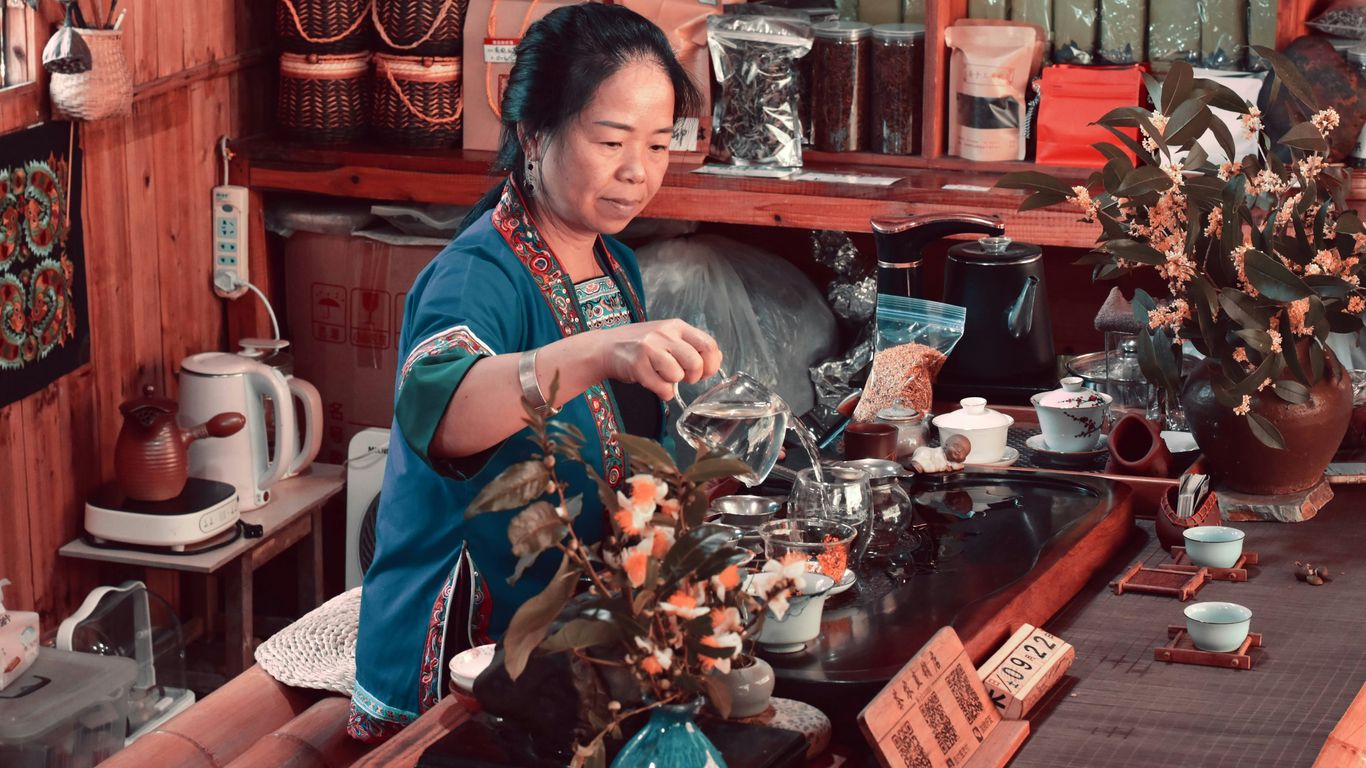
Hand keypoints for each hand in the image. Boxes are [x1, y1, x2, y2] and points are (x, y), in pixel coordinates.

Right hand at [595, 319, 722, 400]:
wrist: (606, 347)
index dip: (711, 363)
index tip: (705, 371)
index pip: (708, 345)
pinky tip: (655, 384)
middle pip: (696, 362)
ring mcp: (650, 348)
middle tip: (683, 377)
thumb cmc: (641, 345)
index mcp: (677, 326)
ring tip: (663, 376)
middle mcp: (664, 334)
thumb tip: (716, 360)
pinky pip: (662, 388)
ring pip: (678, 375)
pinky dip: (663, 392)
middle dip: (693, 376)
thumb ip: (691, 346)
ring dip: (674, 383)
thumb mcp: (668, 337)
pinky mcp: (637, 365)